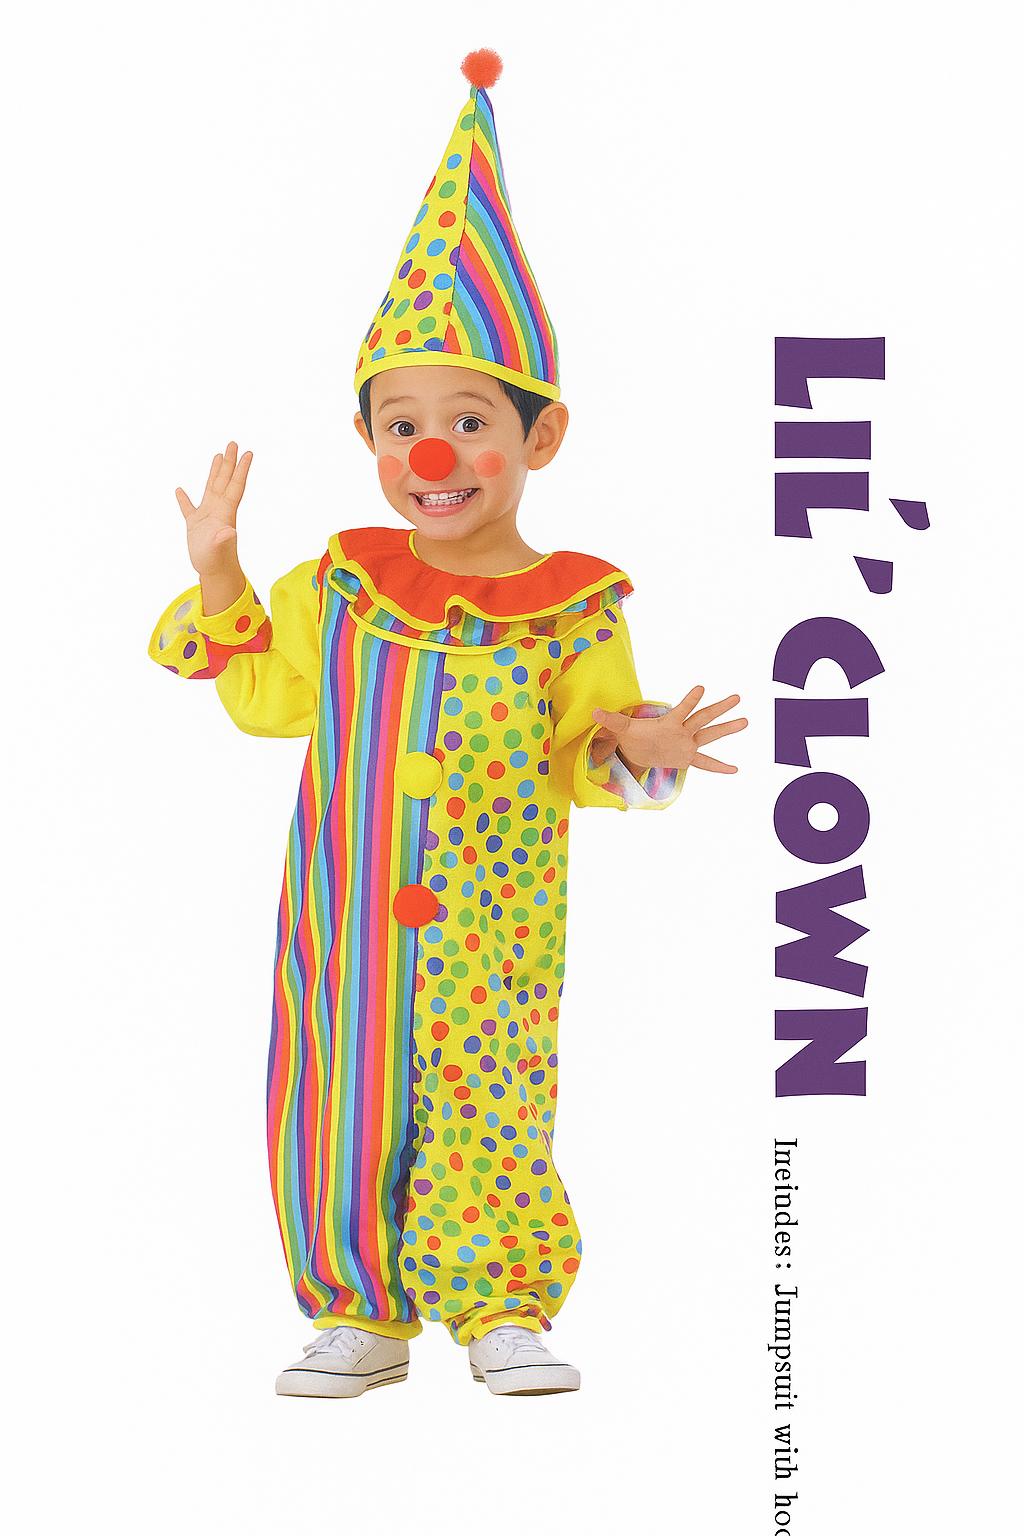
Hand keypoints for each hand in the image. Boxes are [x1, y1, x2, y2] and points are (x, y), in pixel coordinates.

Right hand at [176, 441, 252, 579]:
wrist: (214, 574)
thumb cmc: (216, 563)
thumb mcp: (218, 550)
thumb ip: (222, 540)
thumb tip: (227, 531)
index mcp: (225, 512)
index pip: (235, 486)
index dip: (241, 470)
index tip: (248, 453)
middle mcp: (218, 510)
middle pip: (225, 481)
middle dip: (229, 462)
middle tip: (233, 443)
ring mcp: (206, 517)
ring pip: (211, 488)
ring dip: (215, 472)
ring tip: (218, 455)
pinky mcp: (195, 525)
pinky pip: (189, 508)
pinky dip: (184, 499)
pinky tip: (179, 489)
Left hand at [591, 687, 747, 774]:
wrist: (633, 751)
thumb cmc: (630, 735)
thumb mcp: (621, 728)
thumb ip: (610, 720)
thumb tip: (593, 712)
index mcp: (668, 722)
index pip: (682, 709)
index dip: (690, 699)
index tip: (701, 687)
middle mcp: (681, 731)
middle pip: (703, 717)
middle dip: (719, 708)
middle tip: (736, 697)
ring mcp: (686, 743)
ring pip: (709, 735)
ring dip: (727, 728)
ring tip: (745, 721)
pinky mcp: (686, 757)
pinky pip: (705, 763)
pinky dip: (718, 767)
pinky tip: (735, 769)